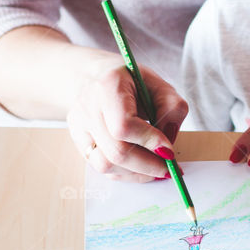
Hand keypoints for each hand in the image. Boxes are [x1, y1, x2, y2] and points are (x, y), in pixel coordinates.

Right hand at [65, 50, 187, 181]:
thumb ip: (172, 109)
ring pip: (106, 165)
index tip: (169, 151)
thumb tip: (167, 146)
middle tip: (169, 168)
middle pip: (116, 151)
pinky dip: (125, 173)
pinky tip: (140, 167)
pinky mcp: (77, 141)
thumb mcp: (159, 84)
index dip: (148, 142)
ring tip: (155, 168)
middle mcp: (87, 107)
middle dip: (148, 165)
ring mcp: (78, 126)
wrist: (93, 75)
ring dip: (136, 173)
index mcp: (108, 86)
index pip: (123, 125)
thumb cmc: (129, 80)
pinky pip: (101, 168)